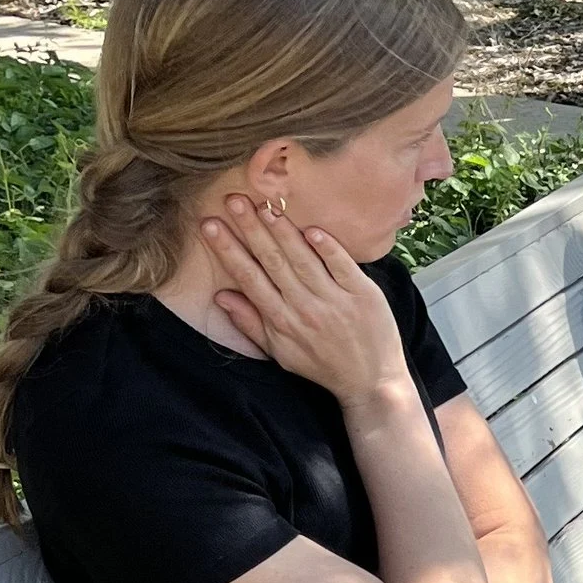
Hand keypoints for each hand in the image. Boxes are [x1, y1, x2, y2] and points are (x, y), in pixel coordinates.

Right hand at [203, 196, 411, 410]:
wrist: (372, 382)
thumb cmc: (323, 366)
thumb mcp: (281, 353)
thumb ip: (250, 323)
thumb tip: (221, 296)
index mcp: (282, 322)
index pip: (249, 278)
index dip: (228, 250)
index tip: (210, 224)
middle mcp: (305, 309)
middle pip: (273, 262)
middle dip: (250, 230)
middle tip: (233, 200)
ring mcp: (336, 301)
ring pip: (304, 260)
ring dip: (283, 231)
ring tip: (264, 205)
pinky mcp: (364, 295)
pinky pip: (342, 266)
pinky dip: (328, 248)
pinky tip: (311, 229)